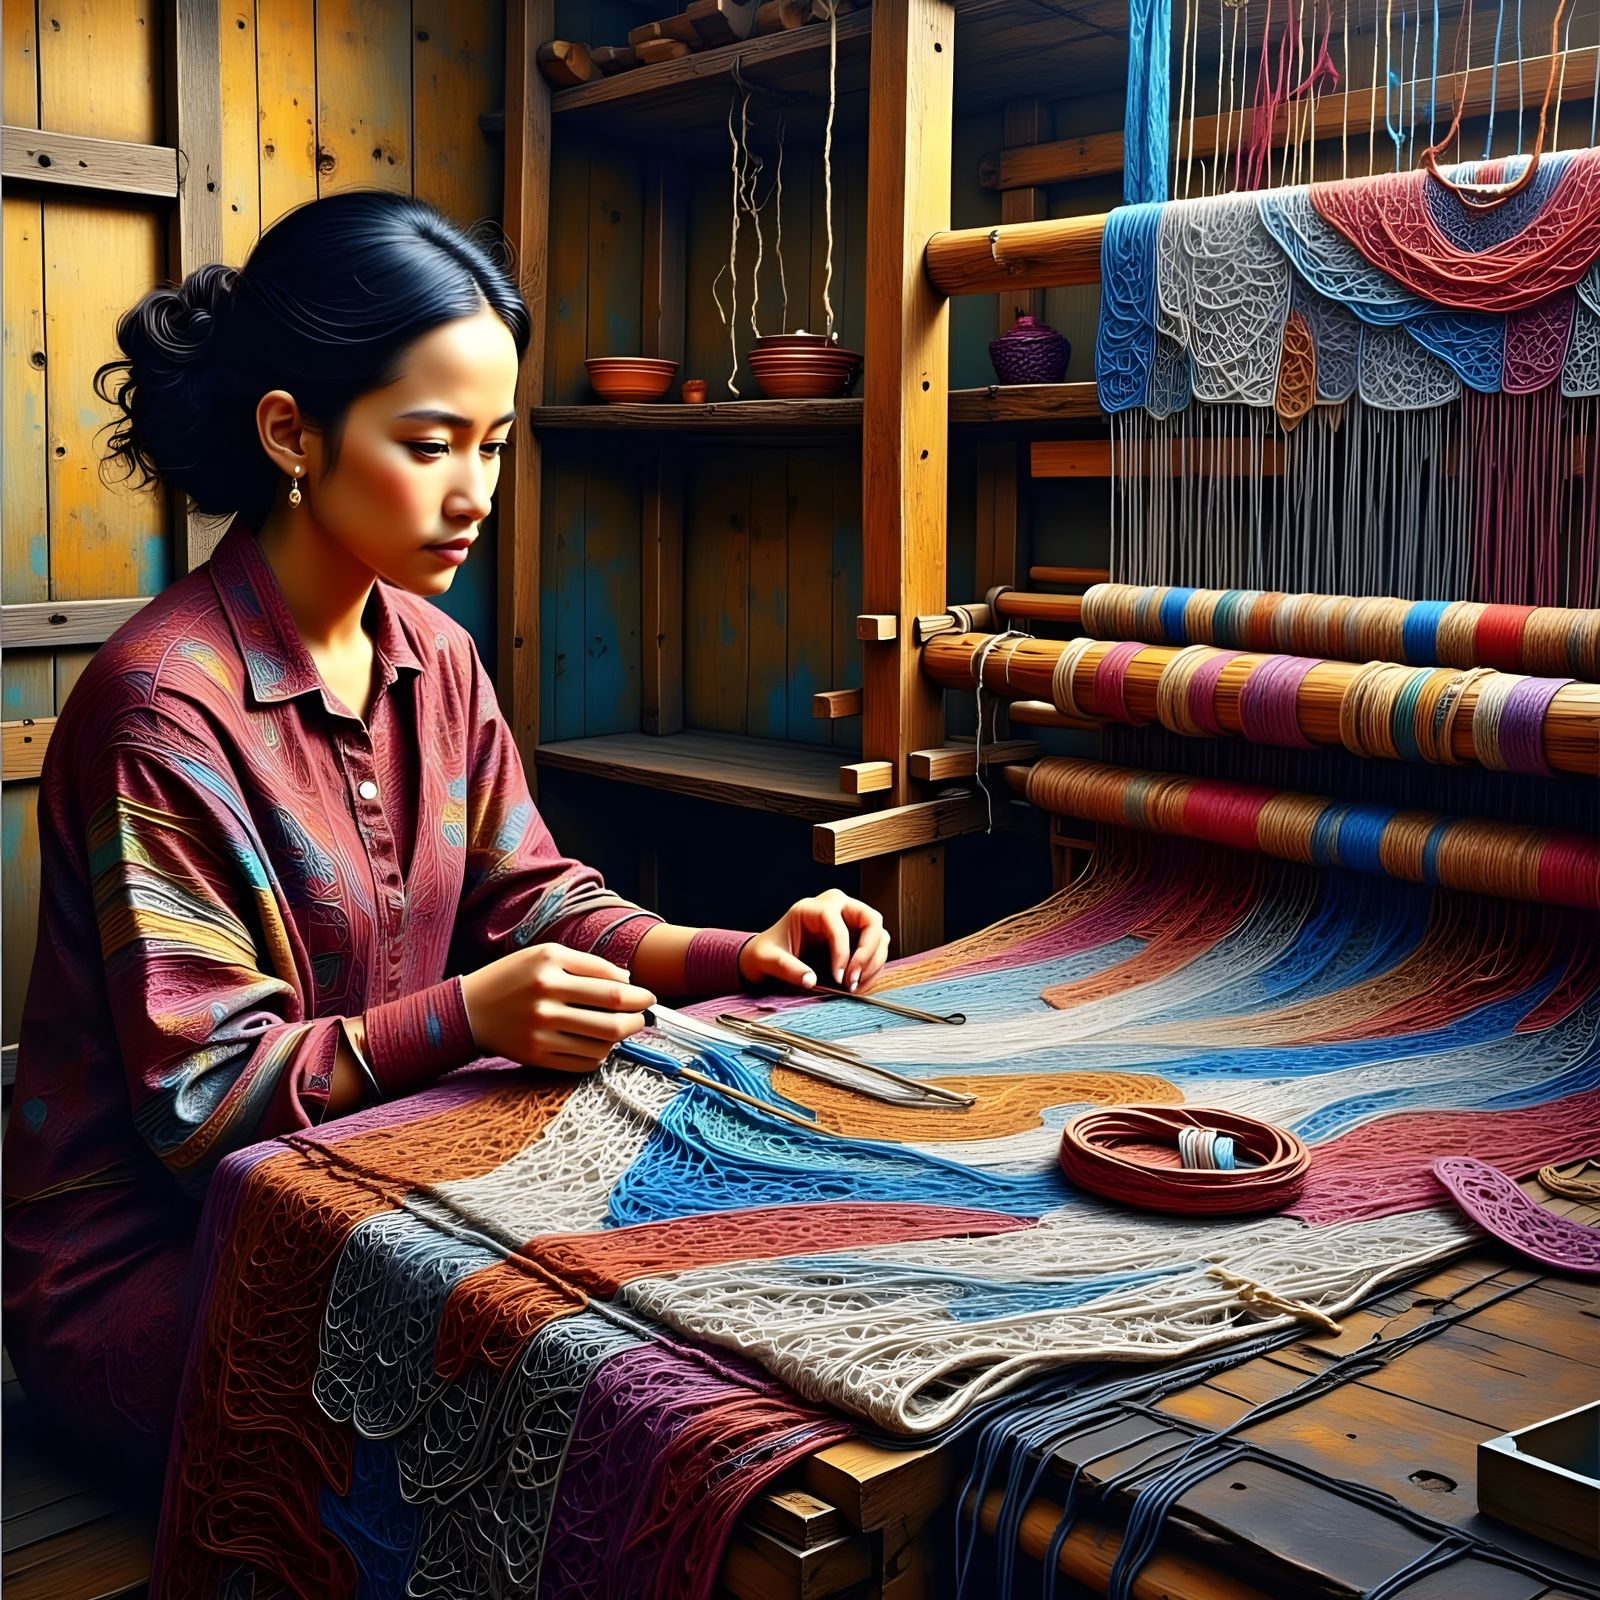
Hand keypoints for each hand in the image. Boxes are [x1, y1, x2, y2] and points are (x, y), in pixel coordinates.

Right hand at [459, 945, 654, 1072]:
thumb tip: (627, 979)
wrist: (469, 1009)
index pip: (611, 986)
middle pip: (613, 1018)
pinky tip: (599, 1044)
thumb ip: (589, 964)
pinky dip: (599, 1055)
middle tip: (644, 1017)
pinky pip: (583, 1062)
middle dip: (638, 1019)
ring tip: (622, 1029)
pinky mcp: (536, 1056)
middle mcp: (546, 999)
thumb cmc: (514, 977)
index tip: (647, 997)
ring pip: (601, 1043)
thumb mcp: (547, 955)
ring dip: (621, 1038)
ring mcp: (540, 1031)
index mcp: (551, 967)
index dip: (638, 994)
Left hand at [738, 888, 890, 992]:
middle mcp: (835, 907)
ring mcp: (849, 920)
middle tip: (853, 979)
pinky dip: (872, 966)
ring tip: (855, 985)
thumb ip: (786, 968)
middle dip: (867, 952)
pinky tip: (857, 983)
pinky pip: (876, 947)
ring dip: (873, 961)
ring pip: (879, 934)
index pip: (838, 923)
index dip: (842, 951)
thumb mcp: (766, 960)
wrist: (768, 954)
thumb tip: (810, 980)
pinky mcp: (855, 935)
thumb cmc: (767, 951)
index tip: (838, 978)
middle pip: (871, 920)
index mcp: (811, 908)